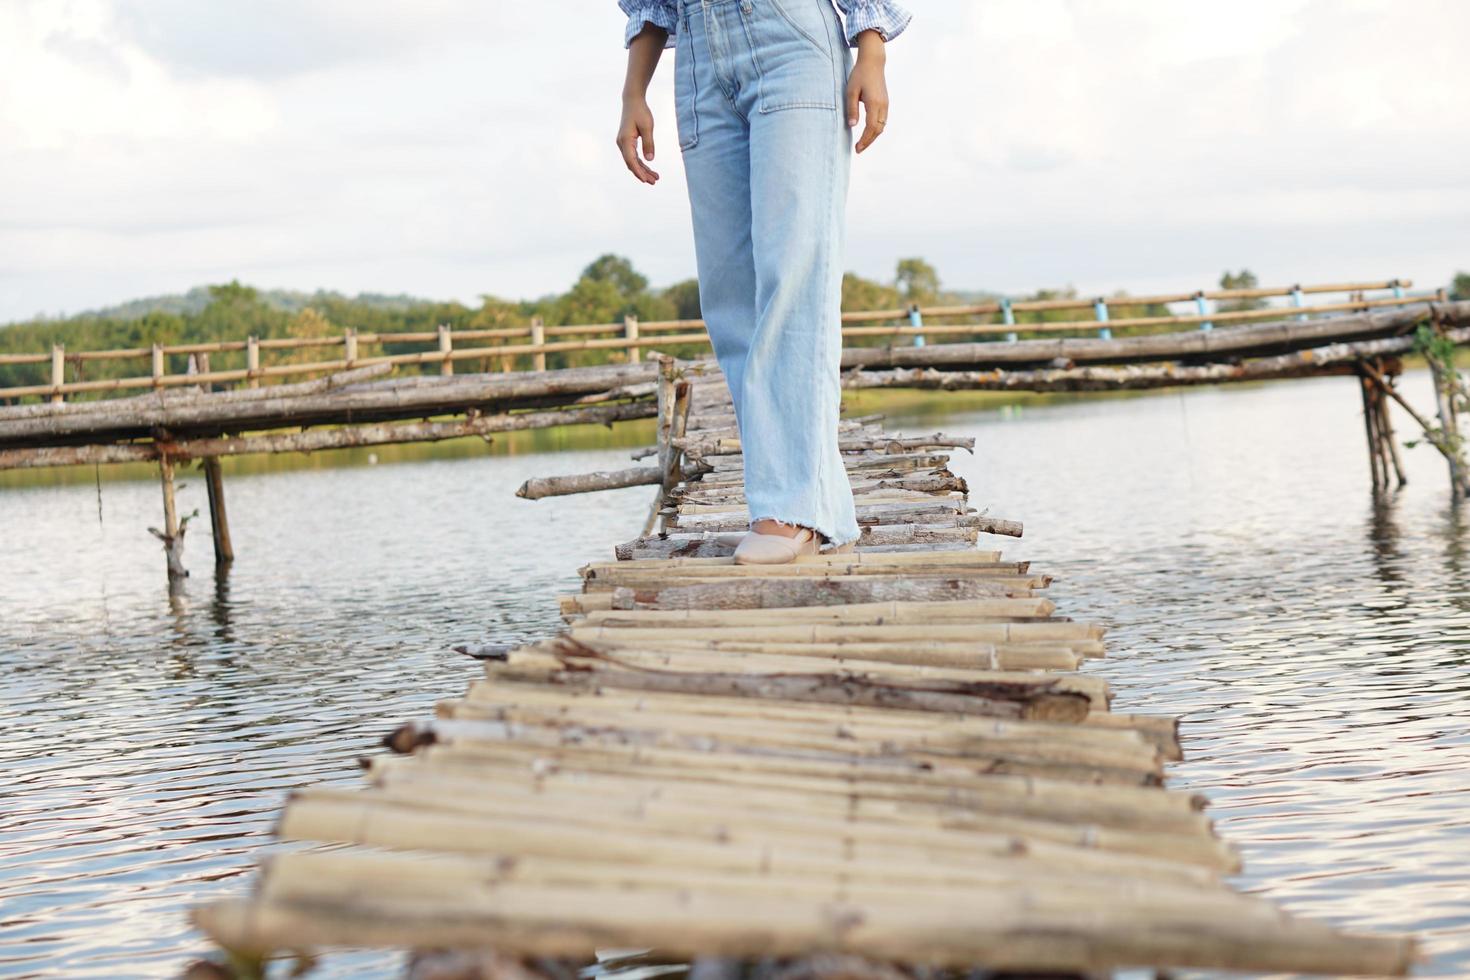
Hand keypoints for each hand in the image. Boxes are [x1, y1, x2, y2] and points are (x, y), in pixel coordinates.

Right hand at [617, 97, 659, 183]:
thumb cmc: (641, 112)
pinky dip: (641, 163)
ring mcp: (623, 143)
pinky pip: (633, 156)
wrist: (633, 101)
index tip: (646, 180)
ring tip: (655, 177)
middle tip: (654, 181)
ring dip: (643, 170)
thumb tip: (650, 160)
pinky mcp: (627, 142)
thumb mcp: (648, 127)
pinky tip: (649, 169)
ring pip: (632, 161)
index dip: (638, 171)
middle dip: (642, 173)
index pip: (631, 160)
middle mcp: (622, 143)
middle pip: (631, 163)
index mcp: (625, 140)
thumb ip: (649, 144)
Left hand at [846, 30, 888, 153]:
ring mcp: (885, 104)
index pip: (871, 128)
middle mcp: (882, 105)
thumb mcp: (851, 91)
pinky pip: (882, 120)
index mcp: (874, 103)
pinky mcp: (885, 102)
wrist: (873, 62)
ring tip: (862, 143)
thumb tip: (852, 125)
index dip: (864, 140)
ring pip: (882, 126)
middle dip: (868, 141)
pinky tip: (868, 132)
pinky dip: (876, 129)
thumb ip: (852, 109)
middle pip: (878, 130)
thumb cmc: (859, 75)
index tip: (857, 148)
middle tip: (858, 149)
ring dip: (873, 136)